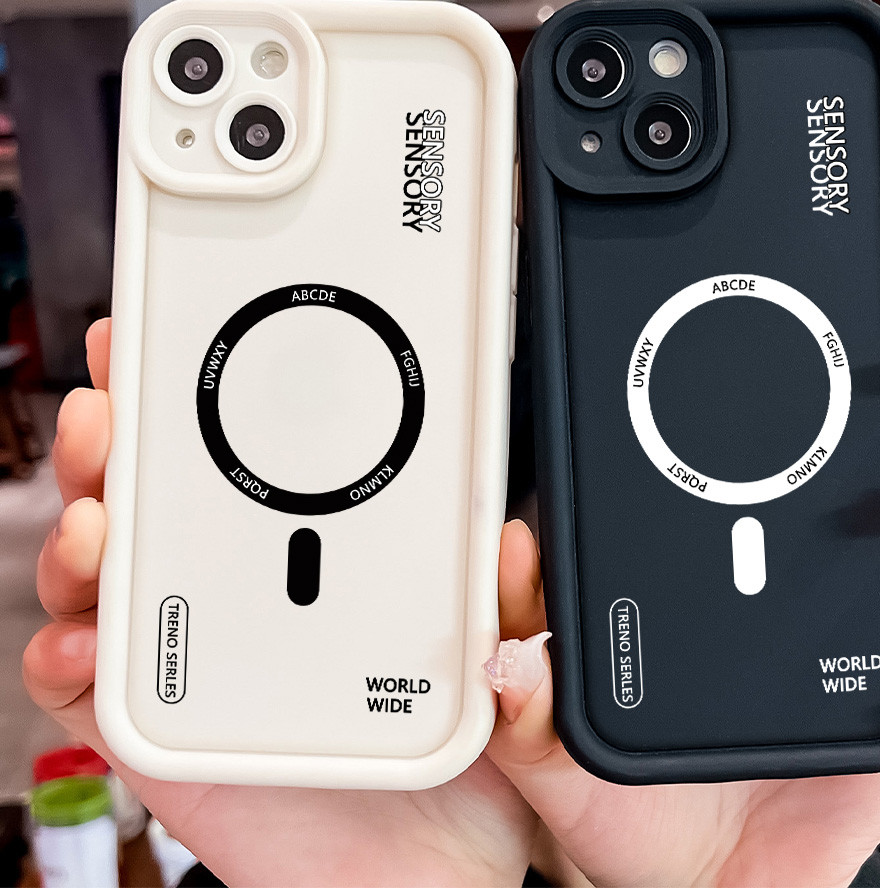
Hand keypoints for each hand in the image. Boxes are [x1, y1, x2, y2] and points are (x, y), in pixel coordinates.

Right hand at [24, 319, 536, 886]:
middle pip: (163, 501)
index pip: (257, 461)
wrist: (431, 870)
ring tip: (95, 512)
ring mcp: (202, 658)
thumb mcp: (501, 654)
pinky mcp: (171, 732)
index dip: (209, 397)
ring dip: (85, 533)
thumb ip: (512, 599)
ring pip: (113, 580)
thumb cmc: (464, 751)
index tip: (180, 340)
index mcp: (328, 558)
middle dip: (123, 440)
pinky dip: (68, 655)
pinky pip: (97, 690)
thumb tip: (515, 542)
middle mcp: (253, 596)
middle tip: (111, 402)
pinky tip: (80, 636)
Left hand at [488, 357, 879, 887]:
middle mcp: (783, 587)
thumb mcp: (557, 742)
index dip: (783, 413)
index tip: (807, 366)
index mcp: (706, 577)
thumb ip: (526, 686)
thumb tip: (512, 596)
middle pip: (859, 484)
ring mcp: (844, 637)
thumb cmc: (627, 806)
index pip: (745, 474)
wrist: (698, 882)